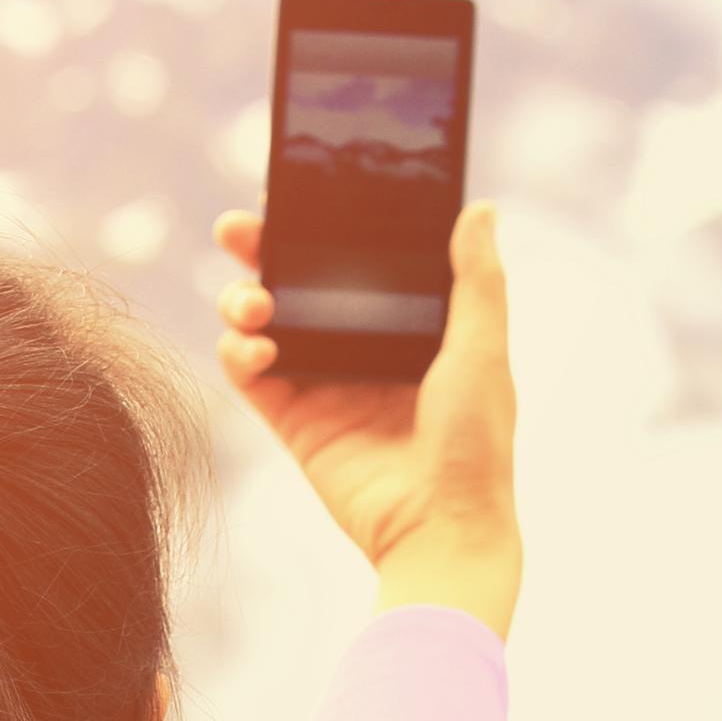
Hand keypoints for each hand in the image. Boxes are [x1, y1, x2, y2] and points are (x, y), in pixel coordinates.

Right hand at [213, 199, 521, 638]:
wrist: (441, 528)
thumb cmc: (476, 444)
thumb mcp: (483, 350)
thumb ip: (477, 280)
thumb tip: (480, 209)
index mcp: (408, 326)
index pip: (357, 259)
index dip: (324, 225)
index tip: (298, 191)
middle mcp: (361, 348)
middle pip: (299, 281)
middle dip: (264, 249)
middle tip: (238, 227)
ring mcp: (324, 384)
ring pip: (265, 322)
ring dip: (243, 300)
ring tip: (252, 302)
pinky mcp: (296, 423)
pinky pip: (250, 376)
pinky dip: (239, 353)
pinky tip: (254, 347)